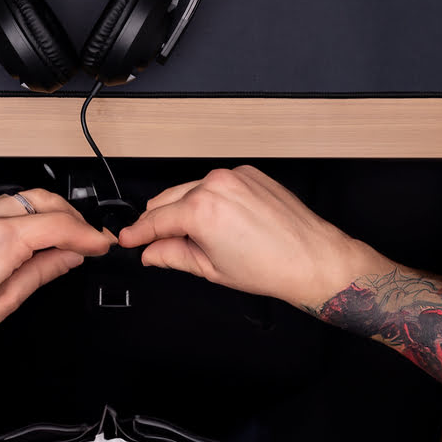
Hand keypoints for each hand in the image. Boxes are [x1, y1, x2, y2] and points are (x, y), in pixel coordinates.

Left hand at [0, 188, 112, 362]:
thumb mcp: (1, 303)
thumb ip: (41, 273)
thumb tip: (69, 257)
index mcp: (0, 243)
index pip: (59, 226)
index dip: (87, 235)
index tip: (101, 244)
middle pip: (45, 200)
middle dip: (72, 216)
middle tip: (85, 238)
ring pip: (23, 198)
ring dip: (47, 212)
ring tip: (59, 237)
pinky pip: (0, 204)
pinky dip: (20, 214)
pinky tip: (23, 235)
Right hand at [118, 165, 386, 310]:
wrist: (314, 259)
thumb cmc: (270, 268)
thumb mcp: (211, 269)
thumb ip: (172, 255)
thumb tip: (151, 253)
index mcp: (201, 210)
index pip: (155, 219)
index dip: (137, 233)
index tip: (127, 240)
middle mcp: (215, 184)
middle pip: (168, 199)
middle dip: (160, 221)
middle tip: (158, 244)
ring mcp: (233, 175)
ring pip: (191, 189)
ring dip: (185, 209)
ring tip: (198, 237)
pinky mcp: (248, 173)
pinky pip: (216, 184)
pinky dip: (210, 199)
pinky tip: (222, 222)